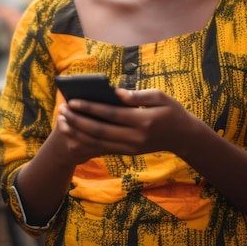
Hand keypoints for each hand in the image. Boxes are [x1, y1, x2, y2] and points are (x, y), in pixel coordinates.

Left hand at [56, 88, 197, 163]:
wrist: (184, 137)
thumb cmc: (171, 111)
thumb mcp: (160, 96)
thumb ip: (138, 95)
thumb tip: (117, 93)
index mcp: (143, 121)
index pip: (110, 114)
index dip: (89, 108)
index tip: (73, 100)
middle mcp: (135, 137)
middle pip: (100, 130)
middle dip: (78, 121)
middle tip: (62, 111)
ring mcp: (131, 147)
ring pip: (99, 143)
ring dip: (78, 133)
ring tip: (63, 122)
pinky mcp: (129, 152)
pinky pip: (104, 148)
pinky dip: (87, 141)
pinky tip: (75, 132)